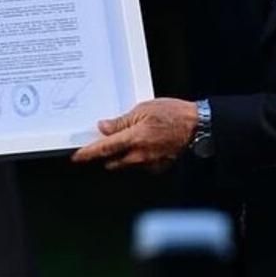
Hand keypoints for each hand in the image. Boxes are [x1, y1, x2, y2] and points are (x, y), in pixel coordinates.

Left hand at [71, 97, 197, 170]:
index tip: (77, 156)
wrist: (198, 127)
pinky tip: (146, 144)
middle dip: (106, 154)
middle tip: (106, 141)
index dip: (88, 154)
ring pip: (126, 163)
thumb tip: (103, 127)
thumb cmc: (174, 114)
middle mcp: (139, 155)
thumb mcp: (144, 109)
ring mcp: (150, 163)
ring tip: (132, 138)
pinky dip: (138, 157)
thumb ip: (121, 121)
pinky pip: (141, 165)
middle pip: (112, 161)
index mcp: (133, 139)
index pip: (103, 149)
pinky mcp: (159, 167)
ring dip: (123, 155)